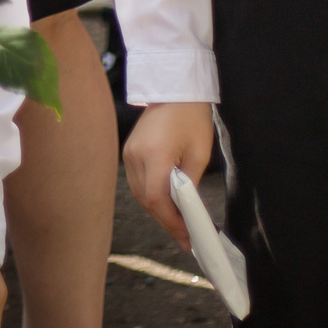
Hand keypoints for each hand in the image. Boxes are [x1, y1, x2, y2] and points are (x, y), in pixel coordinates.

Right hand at [121, 100, 214, 248]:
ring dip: (157, 210)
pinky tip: (165, 203)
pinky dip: (150, 195)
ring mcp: (128, 153)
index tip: (187, 235)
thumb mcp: (199, 153)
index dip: (171, 221)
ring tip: (178, 223)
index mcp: (154, 154)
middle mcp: (135, 156)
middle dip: (166, 220)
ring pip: (139, 193)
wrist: (174, 90)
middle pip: (146, 200)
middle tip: (186, 236)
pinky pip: (136, 182)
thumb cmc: (192, 118)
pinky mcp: (128, 151)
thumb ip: (190, 184)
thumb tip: (187, 211)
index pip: (156, 198)